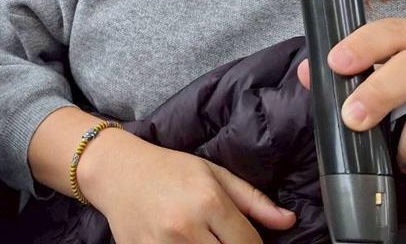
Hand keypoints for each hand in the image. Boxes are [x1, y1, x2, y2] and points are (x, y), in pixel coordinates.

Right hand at [78, 129, 295, 242]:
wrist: (116, 171)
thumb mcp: (213, 174)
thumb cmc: (169, 169)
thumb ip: (252, 201)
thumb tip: (288, 221)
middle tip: (223, 239)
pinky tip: (184, 243)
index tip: (246, 241)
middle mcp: (186, 227)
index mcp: (208, 201)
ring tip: (203, 239)